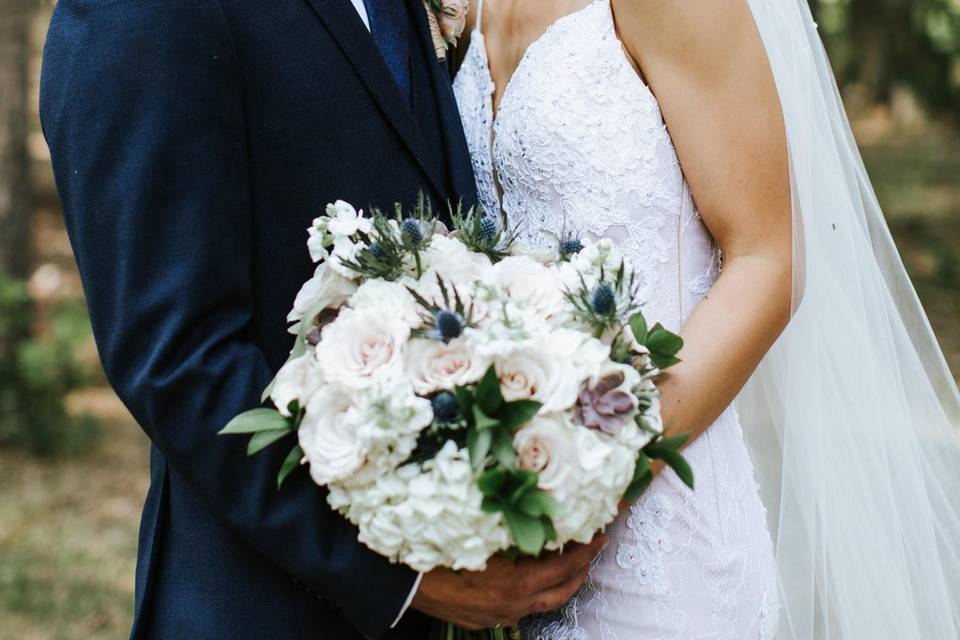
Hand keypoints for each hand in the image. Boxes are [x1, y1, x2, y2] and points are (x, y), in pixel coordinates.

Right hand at [411, 534, 607, 629]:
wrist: (402, 584)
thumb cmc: (439, 551)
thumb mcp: (481, 531)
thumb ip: (513, 522)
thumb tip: (538, 501)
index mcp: (517, 583)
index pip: (565, 565)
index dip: (586, 548)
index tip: (600, 531)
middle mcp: (512, 604)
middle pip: (561, 590)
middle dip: (581, 568)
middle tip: (594, 547)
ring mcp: (497, 616)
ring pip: (542, 603)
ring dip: (560, 583)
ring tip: (571, 565)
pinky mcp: (482, 620)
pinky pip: (518, 608)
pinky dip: (534, 592)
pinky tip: (530, 578)